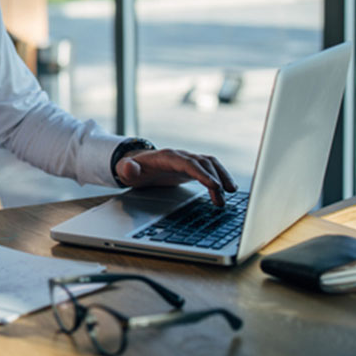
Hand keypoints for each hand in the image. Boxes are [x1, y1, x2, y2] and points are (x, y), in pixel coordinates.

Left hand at [115, 148, 236, 206]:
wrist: (136, 165)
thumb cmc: (131, 168)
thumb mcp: (124, 170)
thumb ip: (126, 168)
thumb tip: (129, 167)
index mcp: (166, 157)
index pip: (188, 163)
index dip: (202, 174)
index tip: (214, 186)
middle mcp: (180, 156)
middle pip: (203, 163)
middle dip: (215, 179)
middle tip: (222, 199)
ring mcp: (187, 160)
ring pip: (210, 164)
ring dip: (222, 176)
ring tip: (230, 193)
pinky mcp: (192, 167)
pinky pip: (211, 168)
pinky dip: (222, 176)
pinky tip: (229, 189)